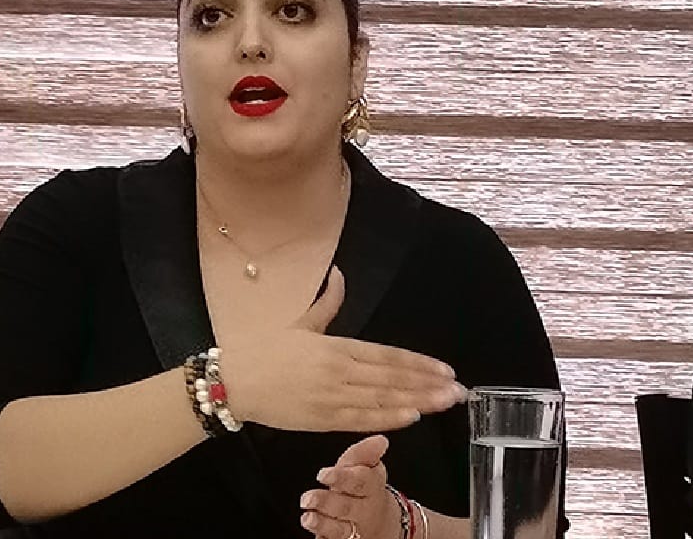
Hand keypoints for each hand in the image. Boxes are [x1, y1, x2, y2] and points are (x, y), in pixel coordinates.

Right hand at [221, 266, 466, 432]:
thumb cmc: (264, 350)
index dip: (418, 363)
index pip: (387, 355)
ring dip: (417, 403)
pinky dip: (388, 419)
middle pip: (393, 379)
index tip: (444, 369)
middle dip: (428, 385)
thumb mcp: (300, 322)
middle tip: (458, 391)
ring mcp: (332, 397)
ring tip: (444, 404)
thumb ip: (327, 301)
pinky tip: (411, 417)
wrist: (233, 382)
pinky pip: (361, 420)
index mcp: (336, 346)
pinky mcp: (322, 419)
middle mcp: (339, 371)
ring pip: (383, 401)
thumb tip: (339, 273)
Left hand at [299, 435, 399, 538]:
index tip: (323, 474)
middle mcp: (364, 510)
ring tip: (307, 518)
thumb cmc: (366, 489)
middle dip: (326, 503)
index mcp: (372, 487)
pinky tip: (313, 530)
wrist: (382, 524)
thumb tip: (380, 440)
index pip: (360, 481)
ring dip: (322, 525)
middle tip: (307, 498)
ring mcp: (356, 530)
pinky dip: (324, 538)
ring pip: (340, 530)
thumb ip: (365, 454)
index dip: (342, 478)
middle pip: (347, 507)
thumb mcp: (367, 468)